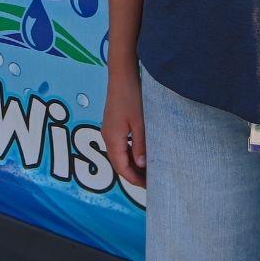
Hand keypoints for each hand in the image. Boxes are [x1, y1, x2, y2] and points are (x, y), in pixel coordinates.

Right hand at [102, 69, 146, 188]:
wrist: (122, 74)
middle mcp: (108, 136)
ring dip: (132, 164)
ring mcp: (109, 129)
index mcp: (113, 139)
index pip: (122, 169)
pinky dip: (129, 153)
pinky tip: (141, 151)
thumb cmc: (131, 96)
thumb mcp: (140, 123)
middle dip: (133, 174)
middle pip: (118, 163)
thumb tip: (142, 165)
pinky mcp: (112, 122)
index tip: (150, 187)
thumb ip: (140, 145)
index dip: (135, 180)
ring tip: (149, 169)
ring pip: (119, 154)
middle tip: (151, 181)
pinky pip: (119, 144)